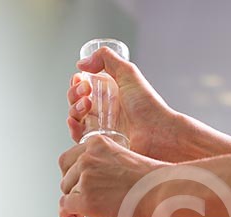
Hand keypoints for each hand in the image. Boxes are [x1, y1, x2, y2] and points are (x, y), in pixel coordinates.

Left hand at [58, 135, 168, 216]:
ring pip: (65, 192)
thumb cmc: (155, 181)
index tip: (79, 187)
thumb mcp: (128, 162)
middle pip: (66, 176)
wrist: (163, 190)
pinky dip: (68, 216)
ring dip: (71, 206)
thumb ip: (108, 169)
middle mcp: (87, 157)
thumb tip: (99, 188)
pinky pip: (65, 207)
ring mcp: (84, 178)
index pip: (72, 159)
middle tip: (80, 205)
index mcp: (99, 144)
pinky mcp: (85, 198)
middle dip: (72, 191)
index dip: (73, 176)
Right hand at [67, 47, 182, 161]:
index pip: (83, 90)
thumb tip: (81, 63)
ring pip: (76, 120)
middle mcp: (104, 113)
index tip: (80, 79)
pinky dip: (72, 128)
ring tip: (86, 104)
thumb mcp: (128, 72)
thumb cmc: (147, 104)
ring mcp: (102, 129)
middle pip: (76, 103)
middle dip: (74, 94)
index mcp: (109, 96)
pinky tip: (74, 121)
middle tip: (86, 91)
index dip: (77, 84)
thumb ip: (106, 58)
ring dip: (74, 109)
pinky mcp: (101, 144)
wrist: (158, 132)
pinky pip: (80, 138)